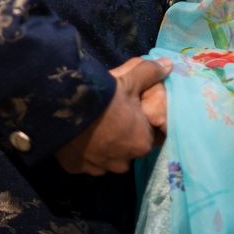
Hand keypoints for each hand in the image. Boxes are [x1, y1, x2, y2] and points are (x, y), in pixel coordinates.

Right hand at [53, 57, 170, 175]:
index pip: (148, 136)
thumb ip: (151, 73)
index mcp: (141, 143)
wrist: (64, 106)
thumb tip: (169, 64)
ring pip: (107, 157)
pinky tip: (79, 135)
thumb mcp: (131, 80)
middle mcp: (123, 162)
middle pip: (128, 148)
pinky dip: (84, 151)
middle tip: (112, 116)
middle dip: (122, 136)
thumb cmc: (106, 96)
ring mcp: (99, 169)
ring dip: (103, 146)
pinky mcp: (77, 169)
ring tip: (94, 125)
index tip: (132, 112)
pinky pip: (85, 161)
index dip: (141, 123)